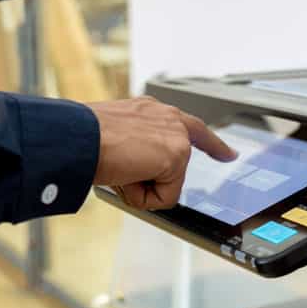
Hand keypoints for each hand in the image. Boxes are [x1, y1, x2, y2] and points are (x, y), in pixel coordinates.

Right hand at [87, 97, 235, 209]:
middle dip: (154, 179)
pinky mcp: (176, 157)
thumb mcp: (116, 137)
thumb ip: (136, 148)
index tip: (229, 155)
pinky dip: (142, 197)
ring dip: (139, 187)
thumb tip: (137, 175)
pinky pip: (165, 197)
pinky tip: (124, 178)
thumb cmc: (84, 137)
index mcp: (153, 110)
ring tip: (117, 169)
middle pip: (179, 164)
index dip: (213, 145)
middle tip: (129, 174)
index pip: (192, 128)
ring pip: (168, 184)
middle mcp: (169, 117)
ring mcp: (176, 137)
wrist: (77, 138)